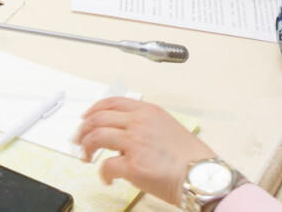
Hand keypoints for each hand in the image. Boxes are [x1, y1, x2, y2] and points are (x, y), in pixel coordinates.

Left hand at [76, 98, 218, 201]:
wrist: (203, 176)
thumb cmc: (193, 158)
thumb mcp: (169, 128)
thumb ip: (147, 125)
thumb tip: (128, 133)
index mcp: (148, 111)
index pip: (113, 103)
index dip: (94, 109)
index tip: (86, 117)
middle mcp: (139, 123)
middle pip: (98, 118)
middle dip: (83, 129)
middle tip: (78, 139)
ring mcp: (135, 143)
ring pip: (96, 137)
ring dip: (86, 147)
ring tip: (86, 157)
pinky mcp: (133, 165)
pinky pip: (106, 166)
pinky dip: (102, 173)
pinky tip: (107, 179)